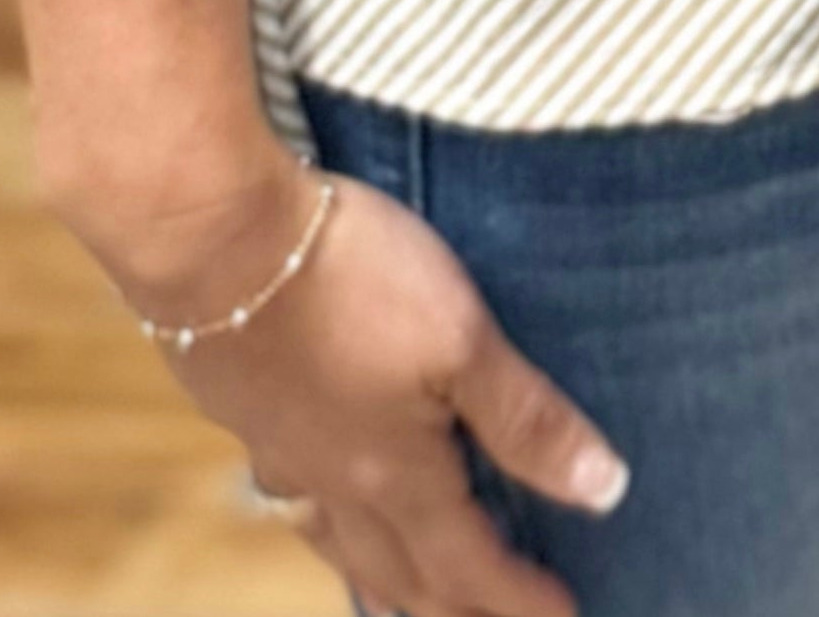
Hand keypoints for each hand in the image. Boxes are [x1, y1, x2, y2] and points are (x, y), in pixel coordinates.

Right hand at [100, 162, 626, 615]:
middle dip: (456, 608)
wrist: (216, 238)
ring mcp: (283, 452)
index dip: (520, 600)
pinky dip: (325, 524)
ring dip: (385, 581)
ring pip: (342, 546)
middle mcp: (338, 484)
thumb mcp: (461, 338)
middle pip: (404, 577)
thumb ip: (526, 419)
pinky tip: (319, 496)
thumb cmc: (350, 279)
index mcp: (397, 478)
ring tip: (408, 595)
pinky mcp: (246, 412)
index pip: (471, 567)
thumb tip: (603, 493)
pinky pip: (295, 498)